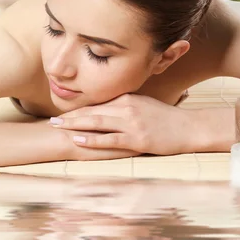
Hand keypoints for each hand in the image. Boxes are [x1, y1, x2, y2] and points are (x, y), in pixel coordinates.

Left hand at [50, 94, 188, 154]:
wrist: (189, 127)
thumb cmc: (167, 118)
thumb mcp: (144, 105)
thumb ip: (126, 105)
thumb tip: (107, 109)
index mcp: (127, 99)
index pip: (97, 103)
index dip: (78, 109)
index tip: (62, 112)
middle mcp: (126, 107)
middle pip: (92, 111)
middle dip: (70, 116)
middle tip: (51, 121)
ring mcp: (131, 123)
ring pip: (97, 122)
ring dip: (75, 125)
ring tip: (57, 128)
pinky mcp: (136, 138)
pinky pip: (110, 139)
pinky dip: (92, 139)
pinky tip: (78, 140)